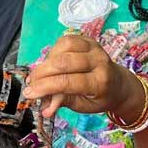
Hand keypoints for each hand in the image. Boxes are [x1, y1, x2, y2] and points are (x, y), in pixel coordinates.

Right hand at [24, 35, 138, 117]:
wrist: (119, 84)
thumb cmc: (100, 97)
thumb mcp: (84, 106)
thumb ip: (64, 102)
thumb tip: (44, 108)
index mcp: (100, 82)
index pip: (68, 82)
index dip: (45, 87)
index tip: (29, 93)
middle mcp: (99, 61)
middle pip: (64, 62)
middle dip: (42, 73)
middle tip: (30, 83)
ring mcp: (95, 47)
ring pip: (64, 46)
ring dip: (48, 60)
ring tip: (43, 73)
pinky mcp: (89, 39)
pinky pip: (66, 40)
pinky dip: (55, 50)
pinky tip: (52, 62)